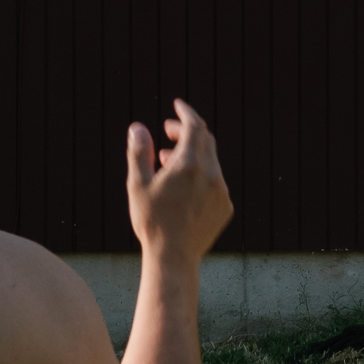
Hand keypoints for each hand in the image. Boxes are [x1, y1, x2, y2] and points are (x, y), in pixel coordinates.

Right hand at [126, 100, 233, 264]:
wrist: (173, 258)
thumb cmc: (151, 222)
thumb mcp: (138, 185)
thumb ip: (139, 153)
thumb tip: (138, 127)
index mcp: (188, 165)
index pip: (194, 126)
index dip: (186, 112)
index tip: (177, 105)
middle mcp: (210, 174)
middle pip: (204, 139)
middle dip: (187, 130)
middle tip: (167, 132)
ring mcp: (221, 191)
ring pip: (210, 160)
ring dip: (191, 154)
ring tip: (168, 161)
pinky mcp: (225, 206)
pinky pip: (215, 181)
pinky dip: (201, 174)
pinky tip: (183, 187)